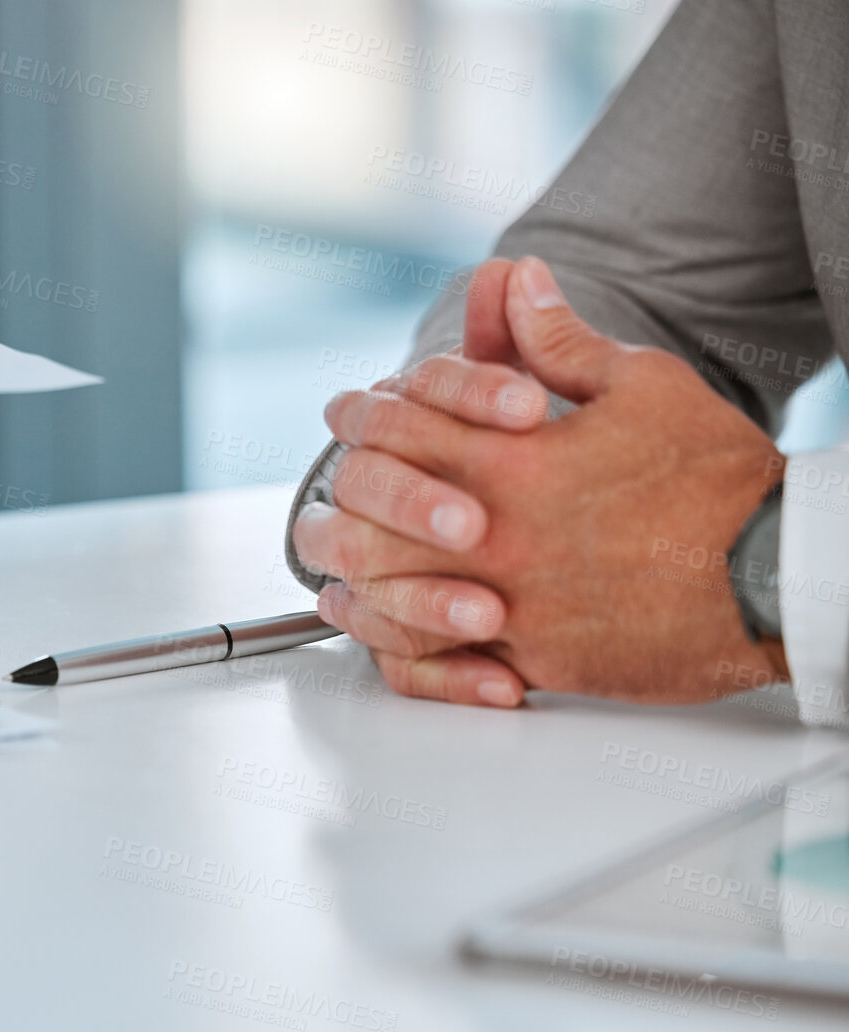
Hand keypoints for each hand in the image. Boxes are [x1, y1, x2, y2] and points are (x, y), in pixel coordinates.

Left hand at [295, 256, 788, 704]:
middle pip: (369, 515)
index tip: (352, 417)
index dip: (361, 417)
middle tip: (341, 492)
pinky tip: (390, 628)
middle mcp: (498, 534)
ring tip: (348, 563)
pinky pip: (437, 662)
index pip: (393, 428)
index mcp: (512, 459)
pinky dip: (403, 643)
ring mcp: (510, 603)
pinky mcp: (532, 659)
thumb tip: (517, 280)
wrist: (779, 573)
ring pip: (387, 595)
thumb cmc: (717, 480)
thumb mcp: (643, 385)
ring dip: (358, 574)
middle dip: (346, 497)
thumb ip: (559, 340)